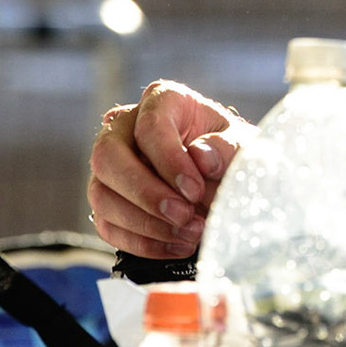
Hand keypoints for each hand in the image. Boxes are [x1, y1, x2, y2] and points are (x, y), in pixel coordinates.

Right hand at [88, 79, 250, 258]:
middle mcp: (125, 128)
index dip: (169, 160)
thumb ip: (228, 147)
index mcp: (162, 101)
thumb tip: (201, 157)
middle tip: (184, 216)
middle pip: (107, 157)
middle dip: (146, 194)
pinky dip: (142, 242)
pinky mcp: (108, 200)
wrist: (226, 179)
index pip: (150, 125)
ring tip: (189, 235)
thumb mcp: (243, 144)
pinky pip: (107, 225)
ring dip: (145, 224)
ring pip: (102, 195)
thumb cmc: (231, 153)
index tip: (195, 189)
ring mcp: (111, 166)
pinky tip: (176, 246)